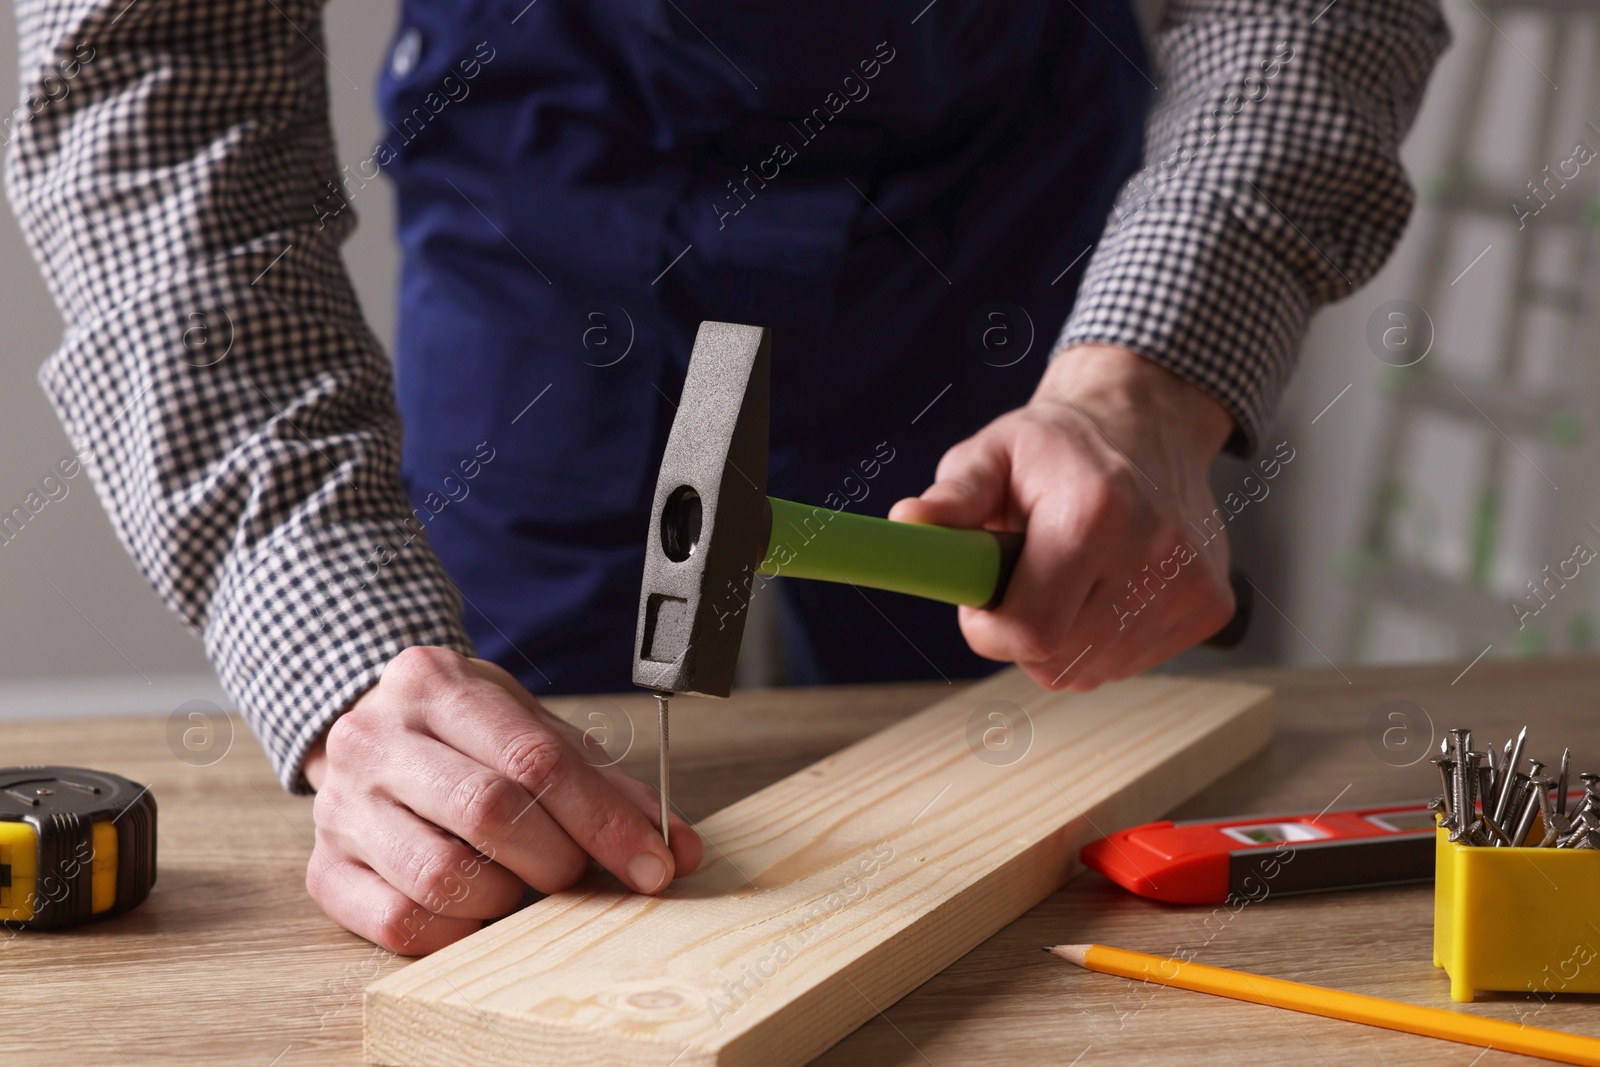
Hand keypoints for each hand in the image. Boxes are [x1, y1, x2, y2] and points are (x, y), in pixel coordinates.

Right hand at [300, 646, 701, 954]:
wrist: (368, 731)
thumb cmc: (468, 737)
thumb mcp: (536, 732)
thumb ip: (609, 788)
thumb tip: (679, 852)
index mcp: (436, 684)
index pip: (535, 759)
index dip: (604, 821)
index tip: (654, 864)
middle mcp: (375, 738)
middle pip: (488, 812)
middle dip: (557, 857)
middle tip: (576, 871)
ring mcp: (340, 806)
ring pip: (440, 875)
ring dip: (506, 896)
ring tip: (520, 882)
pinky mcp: (324, 870)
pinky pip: (400, 923)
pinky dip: (458, 930)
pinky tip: (477, 906)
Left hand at [890, 343, 1235, 690]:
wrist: (1147, 423)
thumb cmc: (1058, 446)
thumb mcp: (992, 453)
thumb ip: (952, 498)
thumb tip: (908, 521)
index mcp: (1094, 513)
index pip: (1030, 631)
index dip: (989, 629)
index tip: (980, 599)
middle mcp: (1154, 553)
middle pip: (1057, 660)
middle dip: (1022, 632)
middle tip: (1022, 578)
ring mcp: (1189, 585)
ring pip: (1090, 670)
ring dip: (1062, 639)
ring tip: (1068, 574)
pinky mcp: (1210, 608)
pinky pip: (1127, 664)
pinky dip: (1102, 640)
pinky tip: (1105, 586)